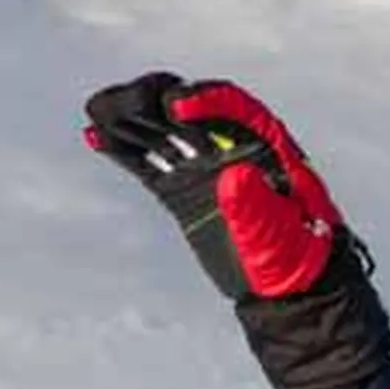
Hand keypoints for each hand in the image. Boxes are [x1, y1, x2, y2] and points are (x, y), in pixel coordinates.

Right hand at [82, 72, 351, 302]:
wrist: (288, 288)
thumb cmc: (294, 259)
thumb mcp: (279, 236)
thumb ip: (257, 206)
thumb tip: (235, 175)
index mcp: (266, 146)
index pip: (232, 106)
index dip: (204, 100)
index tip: (176, 107)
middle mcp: (231, 147)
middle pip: (186, 109)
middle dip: (152, 100)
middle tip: (118, 104)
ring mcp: (203, 168)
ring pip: (162, 132)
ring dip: (128, 119)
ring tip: (95, 112)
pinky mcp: (182, 191)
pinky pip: (149, 163)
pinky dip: (124, 150)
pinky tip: (95, 137)